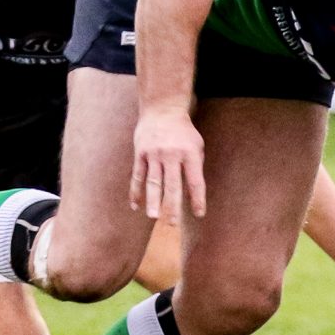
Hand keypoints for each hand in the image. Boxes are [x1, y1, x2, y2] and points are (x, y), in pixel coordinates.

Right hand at [130, 104, 205, 223]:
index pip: (195, 181)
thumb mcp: (196, 146)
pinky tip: (135, 205)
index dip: (197, 199)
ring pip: (153, 182)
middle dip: (172, 206)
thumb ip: (195, 169)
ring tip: (153, 217)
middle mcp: (172, 155)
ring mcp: (154, 154)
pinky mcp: (140, 153)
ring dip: (152, 200)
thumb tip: (190, 195)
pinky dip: (136, 191)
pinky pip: (138, 176)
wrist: (162, 109)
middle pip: (172, 184)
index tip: (199, 214)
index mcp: (190, 153)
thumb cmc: (183, 132)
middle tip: (172, 224)